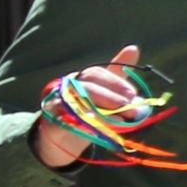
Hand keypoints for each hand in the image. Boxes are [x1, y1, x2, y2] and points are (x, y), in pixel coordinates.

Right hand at [33, 44, 146, 166]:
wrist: (61, 138)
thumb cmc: (86, 111)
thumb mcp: (103, 92)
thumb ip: (117, 76)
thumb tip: (133, 48)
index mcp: (80, 78)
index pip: (96, 74)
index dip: (115, 82)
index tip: (132, 94)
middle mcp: (67, 88)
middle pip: (87, 87)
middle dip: (110, 97)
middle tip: (128, 107)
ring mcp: (57, 104)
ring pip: (78, 105)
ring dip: (102, 113)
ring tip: (120, 121)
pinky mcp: (52, 123)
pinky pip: (68, 121)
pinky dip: (85, 124)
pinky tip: (99, 127)